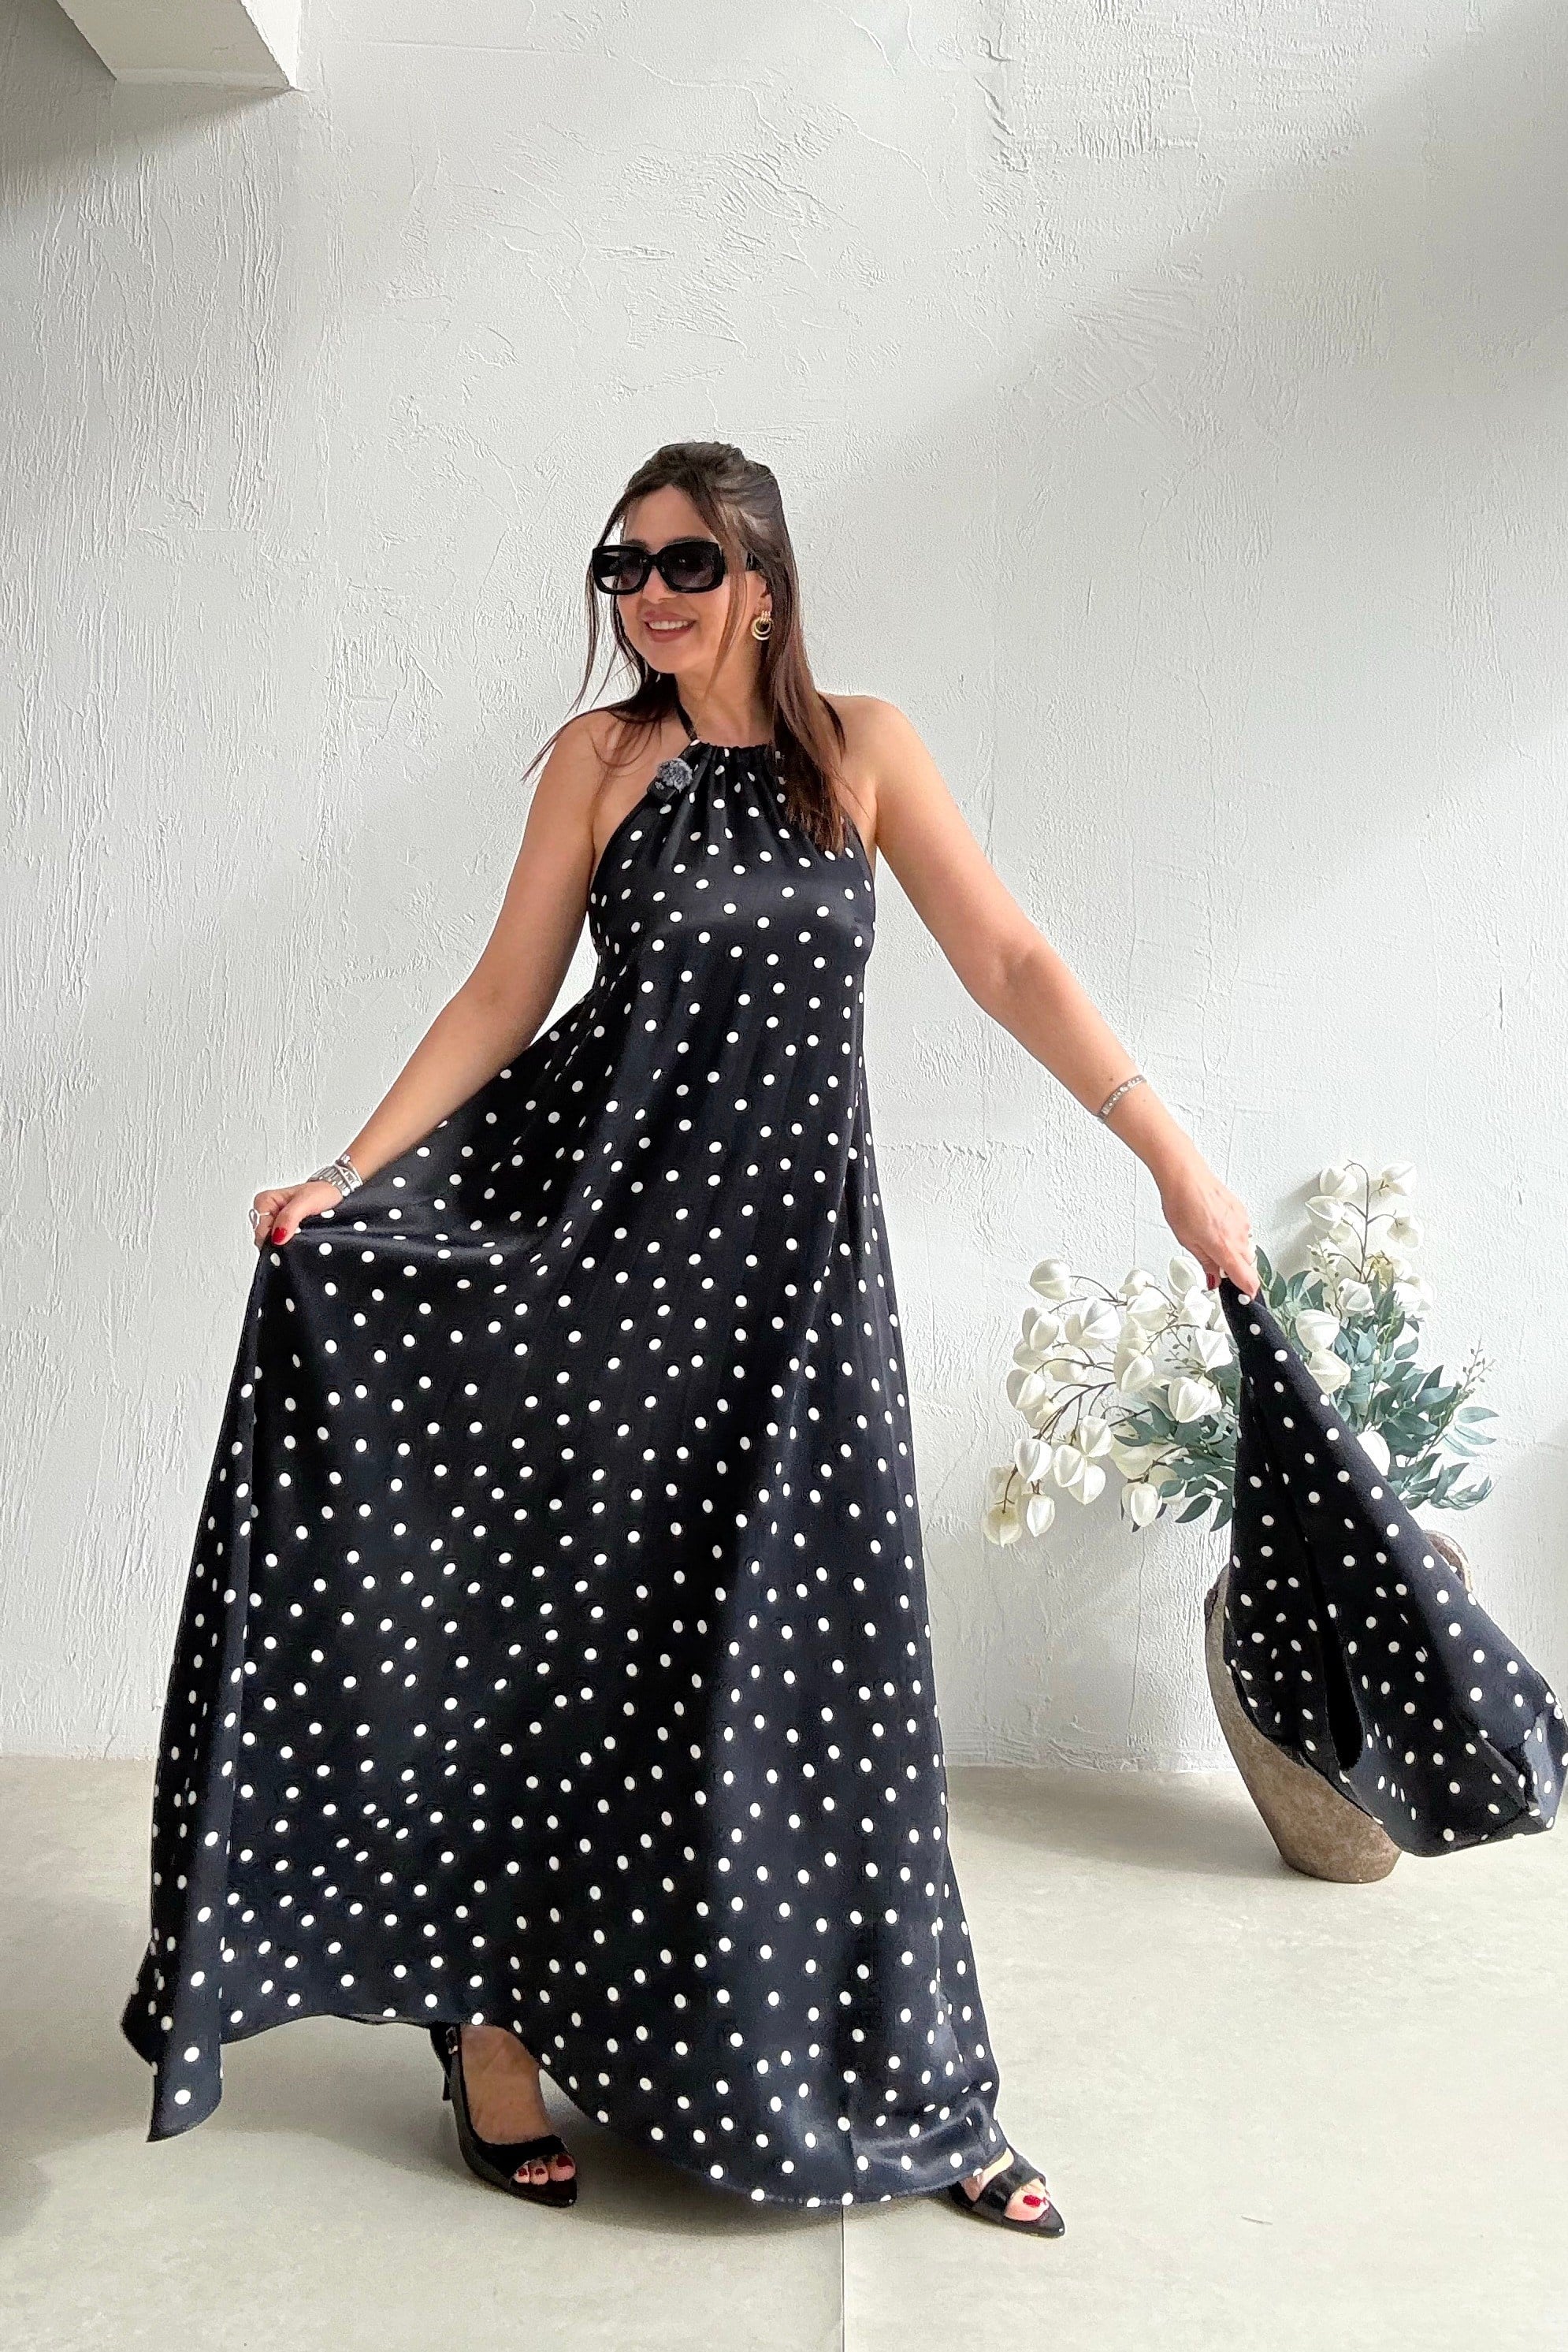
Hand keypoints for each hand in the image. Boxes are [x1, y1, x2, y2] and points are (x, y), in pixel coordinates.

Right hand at [250, 1179, 343, 1249]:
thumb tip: (278, 1236)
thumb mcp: (306, 1201)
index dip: (275, 1239)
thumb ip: (289, 1217)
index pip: (260, 1231)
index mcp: (264, 1201)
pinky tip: (304, 1241)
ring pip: (273, 1245)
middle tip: (301, 1236)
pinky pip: (283, 1247)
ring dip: (288, 1246)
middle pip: (265, 1240)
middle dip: (281, 1244)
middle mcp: (266, 1214)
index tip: (292, 1237)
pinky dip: (293, 1247)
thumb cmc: (322, 1192)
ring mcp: (275, 1225)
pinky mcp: (285, 1233)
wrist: (337, 1194)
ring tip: (305, 1235)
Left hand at [1155, 1153, 1259, 1299]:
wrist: (1185, 1177)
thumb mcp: (1188, 1242)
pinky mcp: (1242, 1211)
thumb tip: (1214, 1279)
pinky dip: (1232, 1234)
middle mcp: (1238, 1235)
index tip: (1245, 1297)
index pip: (1247, 1278)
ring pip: (1244, 1247)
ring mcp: (1242, 1222)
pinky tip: (1214, 1226)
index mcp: (1225, 1247)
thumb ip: (1206, 1263)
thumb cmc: (1182, 1204)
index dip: (1248, 1292)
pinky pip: (1242, 1231)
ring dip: (1231, 1250)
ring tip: (1208, 1238)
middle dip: (1233, 1269)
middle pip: (1246, 1264)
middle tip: (1214, 1265)